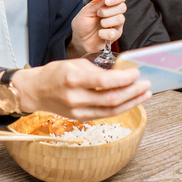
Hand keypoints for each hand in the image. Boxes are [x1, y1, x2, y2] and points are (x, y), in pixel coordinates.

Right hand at [13, 58, 150, 119]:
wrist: (35, 91)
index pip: (104, 81)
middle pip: (111, 98)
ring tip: (145, 94)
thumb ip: (97, 70)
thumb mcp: (74, 63)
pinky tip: (130, 101)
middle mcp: (75, 97)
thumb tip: (121, 73)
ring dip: (132, 102)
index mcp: (73, 78)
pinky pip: (105, 114)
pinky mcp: (80, 118)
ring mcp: (77, 110)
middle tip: (146, 84)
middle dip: (133, 92)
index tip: (136, 73)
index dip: (124, 78)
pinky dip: (120, 107)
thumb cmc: (55, 73)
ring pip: (111, 110)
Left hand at [69, 0, 126, 56]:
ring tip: (100, 24)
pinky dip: (104, 33)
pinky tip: (100, 33)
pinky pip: (114, 32)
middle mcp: (114, 13)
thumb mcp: (86, 11)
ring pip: (120, 19)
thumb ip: (98, 3)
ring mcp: (116, 24)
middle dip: (109, 10)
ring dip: (106, 21)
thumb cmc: (82, 24)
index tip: (107, 2)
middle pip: (122, 7)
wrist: (80, 39)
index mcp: (107, 4)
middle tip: (98, 13)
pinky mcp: (115, 35)